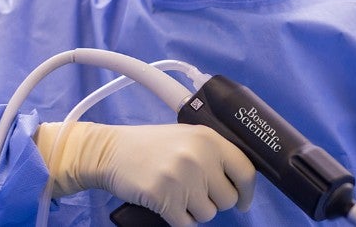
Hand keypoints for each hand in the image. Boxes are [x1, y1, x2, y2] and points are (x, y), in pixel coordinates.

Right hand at [36, 122, 255, 225]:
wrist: (108, 151)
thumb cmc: (149, 145)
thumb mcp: (187, 137)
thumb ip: (213, 153)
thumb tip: (239, 181)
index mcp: (210, 139)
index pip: (245, 171)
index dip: (247, 191)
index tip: (243, 201)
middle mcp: (200, 157)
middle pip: (227, 198)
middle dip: (214, 202)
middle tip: (196, 194)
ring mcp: (182, 178)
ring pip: (208, 214)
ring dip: (195, 211)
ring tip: (178, 195)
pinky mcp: (164, 198)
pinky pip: (186, 223)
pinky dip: (179, 220)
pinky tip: (169, 206)